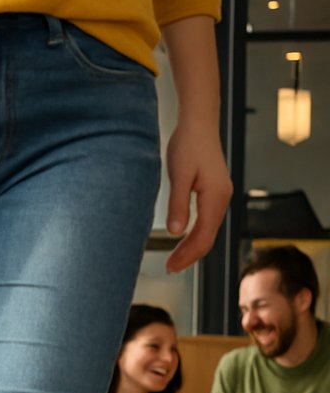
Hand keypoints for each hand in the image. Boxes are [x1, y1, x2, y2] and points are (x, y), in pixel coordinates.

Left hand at [162, 120, 231, 273]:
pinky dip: (196, 233)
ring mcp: (220, 195)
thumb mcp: (179, 175)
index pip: (203, 236)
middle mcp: (222, 198)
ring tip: (175, 259)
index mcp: (216, 197)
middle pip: (208, 236)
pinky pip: (207, 220)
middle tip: (170, 268)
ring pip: (209, 229)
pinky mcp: (214, 191)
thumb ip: (178, 204)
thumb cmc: (188, 145)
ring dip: (192, 246)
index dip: (188, 254)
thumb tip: (176, 232)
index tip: (171, 266)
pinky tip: (184, 239)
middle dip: (190, 255)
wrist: (199, 124)